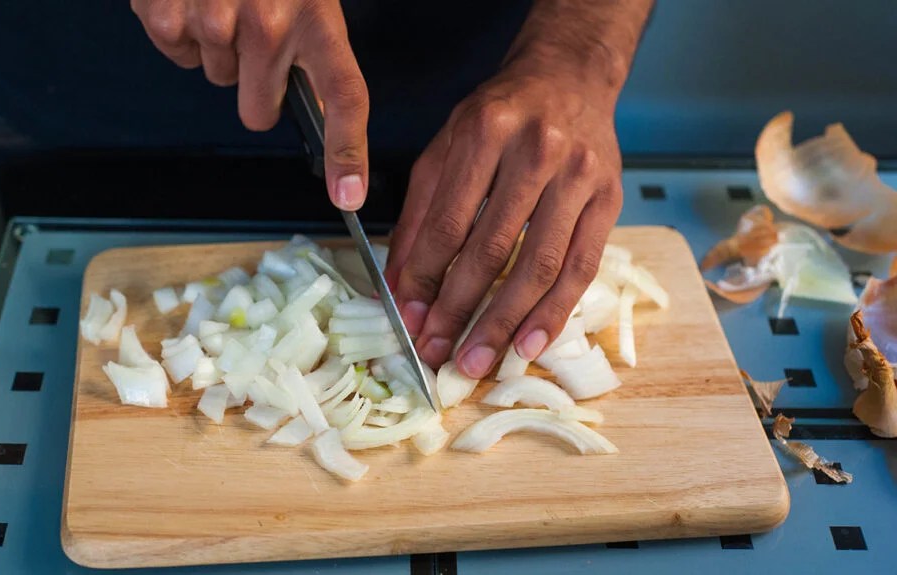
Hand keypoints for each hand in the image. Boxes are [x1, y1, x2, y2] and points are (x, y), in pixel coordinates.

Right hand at [131, 0, 368, 208]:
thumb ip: (312, 41)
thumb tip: (319, 105)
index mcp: (316, 15)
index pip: (343, 96)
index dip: (348, 152)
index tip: (349, 195)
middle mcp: (268, 25)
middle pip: (258, 110)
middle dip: (256, 85)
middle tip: (255, 34)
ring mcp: (213, 21)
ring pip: (216, 78)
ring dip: (219, 48)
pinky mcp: (166, 15)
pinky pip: (177, 54)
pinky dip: (181, 31)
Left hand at [385, 58, 624, 378]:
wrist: (570, 77)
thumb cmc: (499, 117)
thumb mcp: (445, 149)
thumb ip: (419, 216)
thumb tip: (401, 288)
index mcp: (484, 132)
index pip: (448, 222)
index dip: (427, 278)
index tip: (411, 321)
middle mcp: (536, 152)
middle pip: (493, 249)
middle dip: (461, 311)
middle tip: (440, 355)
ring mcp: (579, 176)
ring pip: (540, 265)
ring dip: (505, 322)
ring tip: (478, 362)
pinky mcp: (609, 199)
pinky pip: (581, 268)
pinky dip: (554, 312)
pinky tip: (529, 343)